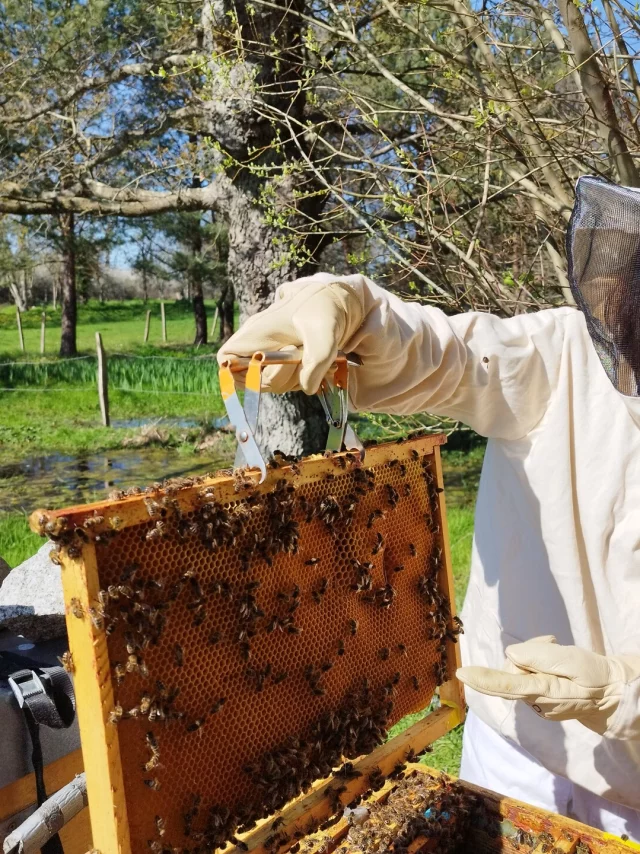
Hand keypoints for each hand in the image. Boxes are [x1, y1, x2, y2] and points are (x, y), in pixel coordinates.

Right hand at [217, 273, 364, 394]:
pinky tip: (318, 362)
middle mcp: (259, 349)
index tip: (260, 365)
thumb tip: (307, 388)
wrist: (336, 304)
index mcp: (254, 335)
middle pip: (256, 382)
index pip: (227, 360)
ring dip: (298, 377)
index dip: (234, 371)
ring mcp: (274, 360)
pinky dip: (307, 378)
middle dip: (281, 376)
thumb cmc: (321, 310)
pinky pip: (291, 383)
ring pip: (276, 385)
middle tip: (299, 353)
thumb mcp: (324, 331)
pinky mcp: (289, 367)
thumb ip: (316, 359)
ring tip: (310, 351)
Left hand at [457, 636, 639, 734]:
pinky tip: (554, 664)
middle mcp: (534, 701)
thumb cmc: (592, 675)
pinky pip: (524, 674)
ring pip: (517, 668)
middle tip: (552, 643)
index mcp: (543, 692)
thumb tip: (511, 654)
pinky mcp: (535, 699)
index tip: (462, 673)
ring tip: (556, 652)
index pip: (509, 685)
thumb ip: (542, 657)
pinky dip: (536, 664)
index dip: (485, 679)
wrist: (608, 693)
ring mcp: (534, 702)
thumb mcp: (573, 660)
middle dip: (527, 652)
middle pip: (511, 667)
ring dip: (533, 655)